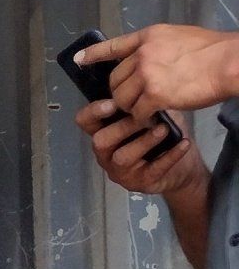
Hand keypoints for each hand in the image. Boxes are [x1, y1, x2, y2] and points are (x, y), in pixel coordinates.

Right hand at [76, 98, 210, 201]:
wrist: (184, 167)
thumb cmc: (164, 136)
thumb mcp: (154, 113)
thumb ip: (145, 102)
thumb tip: (148, 85)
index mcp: (105, 132)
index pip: (85, 121)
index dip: (93, 112)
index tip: (113, 103)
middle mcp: (107, 154)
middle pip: (100, 141)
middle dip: (122, 127)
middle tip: (145, 117)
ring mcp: (121, 172)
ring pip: (122, 157)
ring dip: (144, 141)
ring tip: (164, 129)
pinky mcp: (140, 183)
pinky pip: (152, 170)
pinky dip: (170, 155)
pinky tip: (184, 143)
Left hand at [78, 24, 238, 115]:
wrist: (228, 62)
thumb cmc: (212, 52)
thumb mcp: (179, 38)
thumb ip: (158, 48)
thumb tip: (147, 61)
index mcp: (148, 37)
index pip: (113, 46)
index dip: (94, 54)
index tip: (78, 59)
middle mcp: (142, 54)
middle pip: (115, 80)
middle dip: (122, 93)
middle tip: (136, 101)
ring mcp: (146, 74)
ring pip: (122, 99)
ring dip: (132, 109)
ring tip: (148, 110)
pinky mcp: (154, 94)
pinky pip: (137, 113)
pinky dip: (144, 119)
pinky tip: (155, 118)